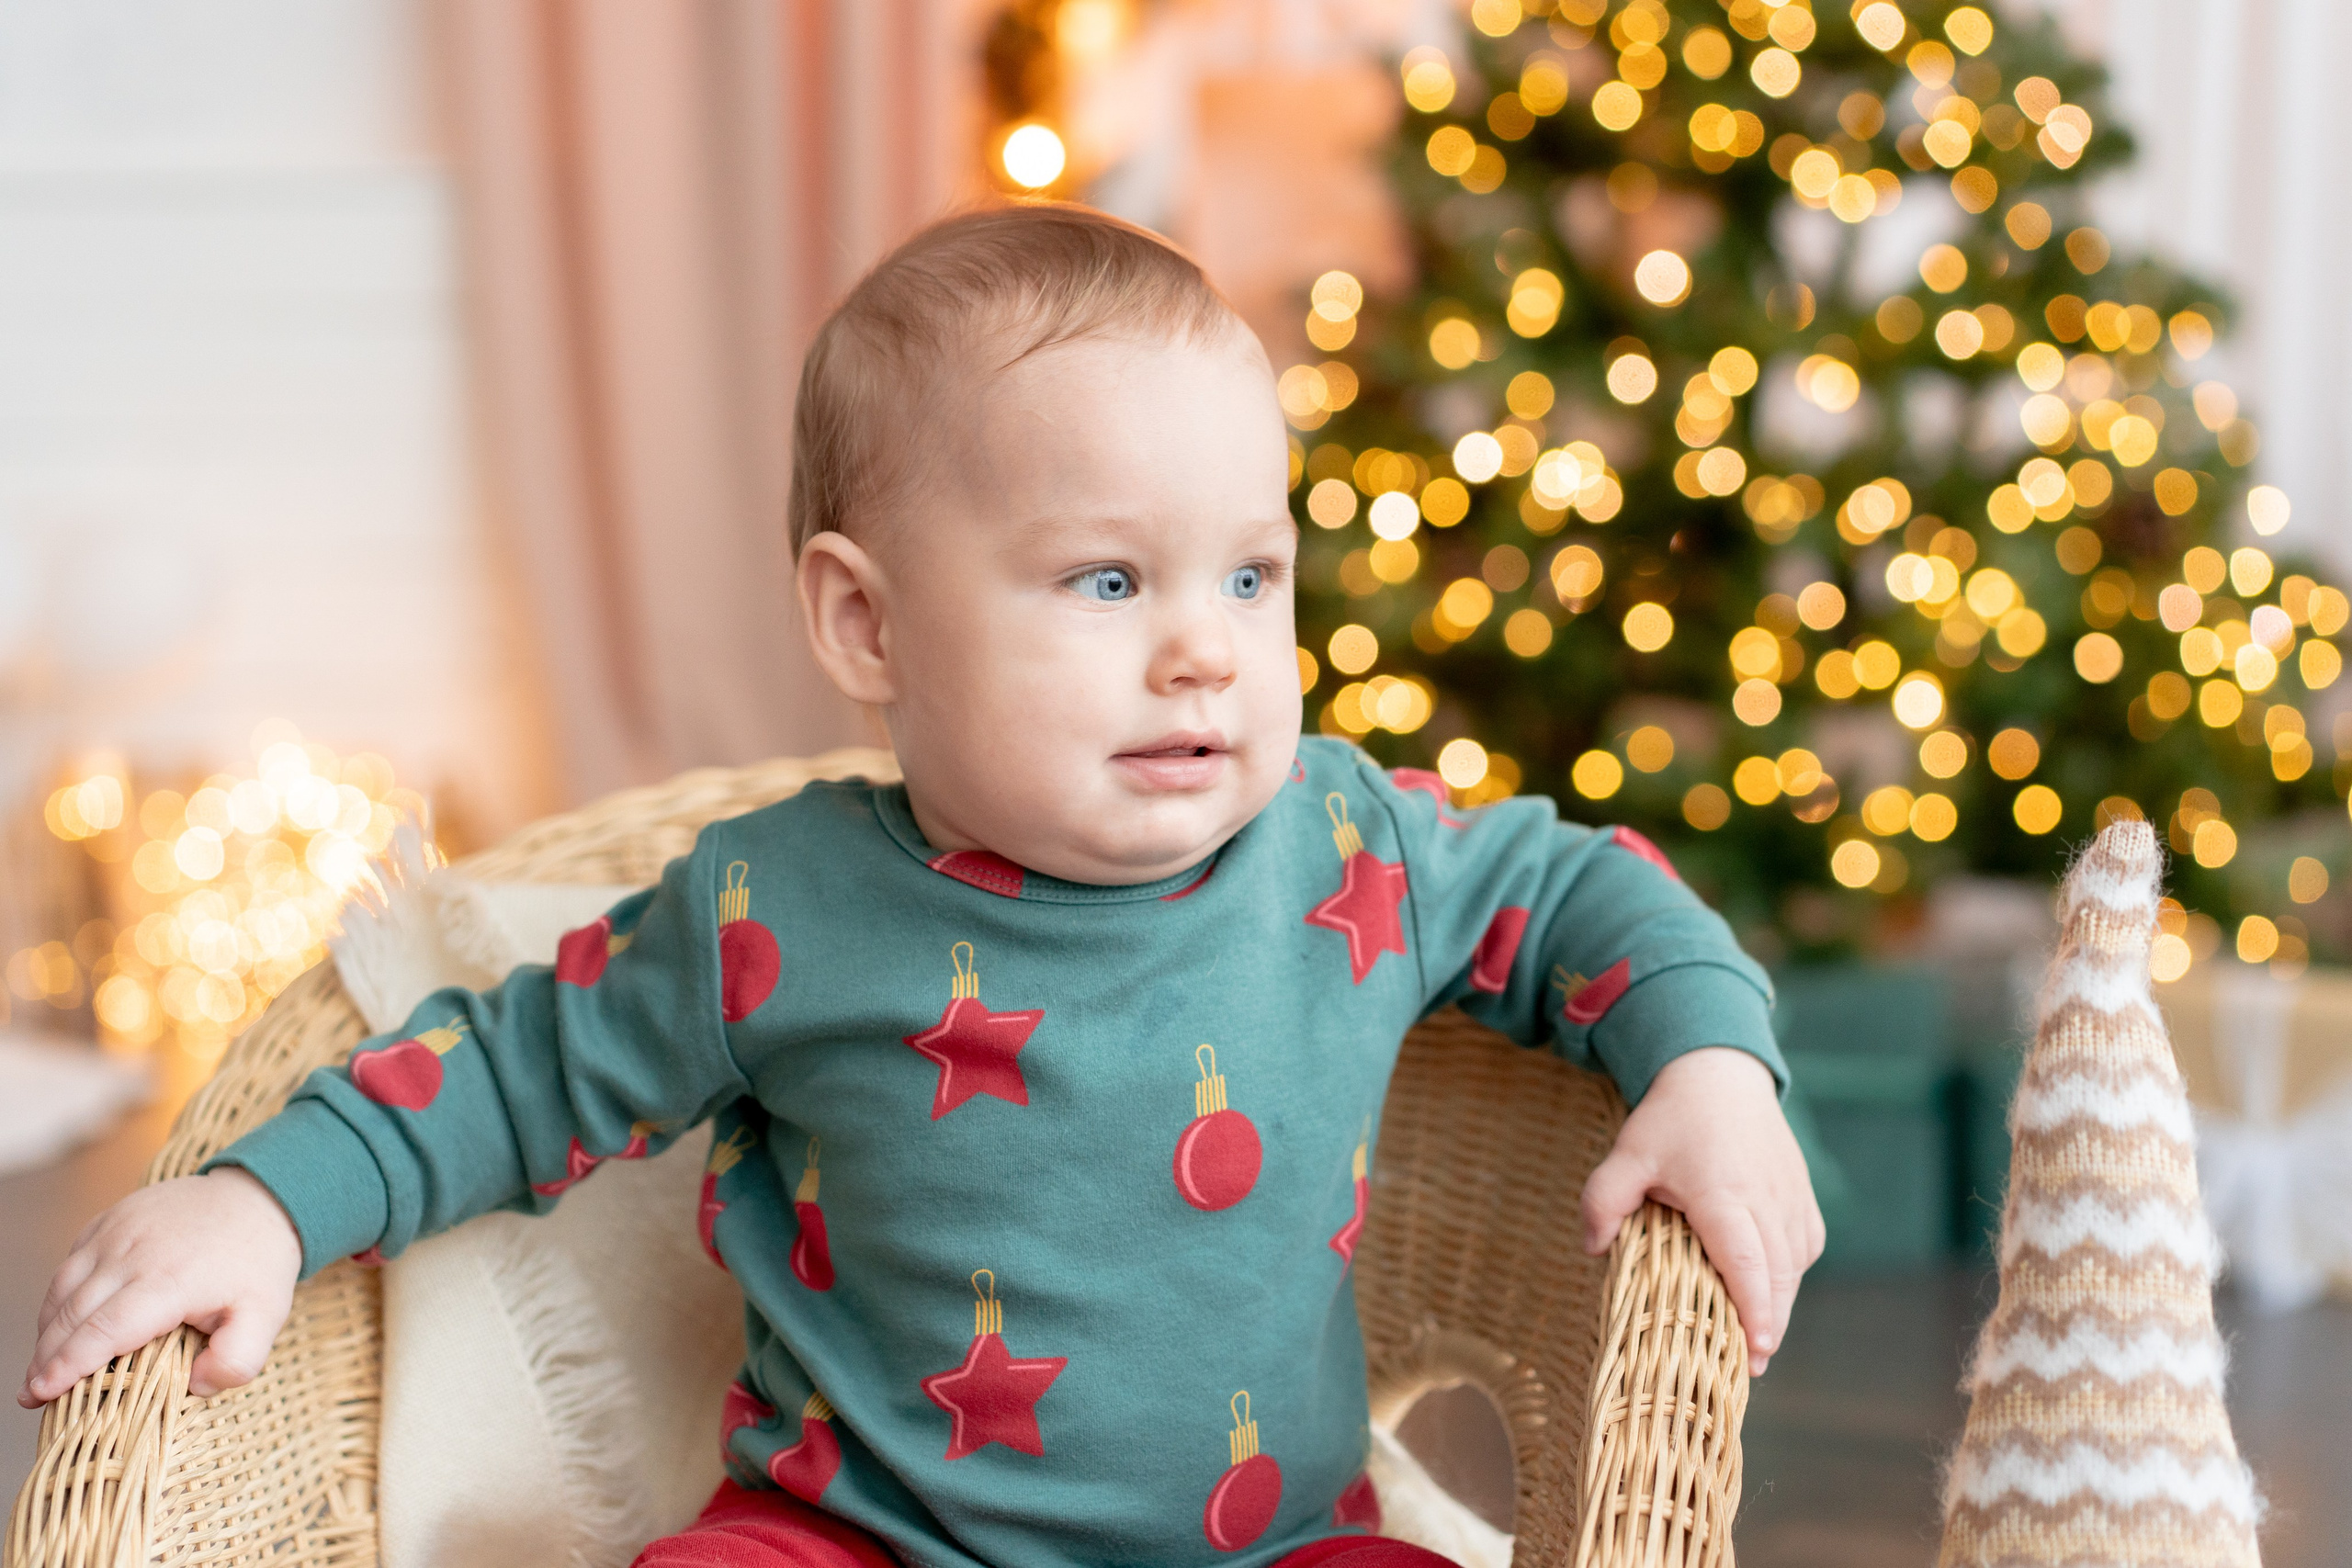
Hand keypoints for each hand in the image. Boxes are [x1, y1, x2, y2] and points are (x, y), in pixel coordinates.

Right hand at [19, 1167, 303, 1407]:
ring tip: (40, 1369)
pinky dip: (58, 1296)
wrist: (260, 1197)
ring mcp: (118, 1230)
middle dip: (47, 1358)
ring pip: (64, 1286)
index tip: (41, 1394)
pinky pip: (72, 1262)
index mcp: (170, 1280)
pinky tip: (58, 1324)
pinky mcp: (110, 1218)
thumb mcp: (267, 1316)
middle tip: (31, 1396)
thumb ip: (238, 1360)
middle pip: (75, 1312)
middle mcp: (135, 1252)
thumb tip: (194, 1386)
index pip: (105, 1329)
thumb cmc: (258, 1264)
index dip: (69, 1364)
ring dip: (47, 1329)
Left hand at [1578, 1047, 1822, 1375]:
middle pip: (1778, 1277)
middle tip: (1749, 1366)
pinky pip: (1805, 1248)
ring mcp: (1792, 1199)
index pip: (1747, 1264)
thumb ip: (1602, 1201)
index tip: (1757, 1353)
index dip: (1755, 1311)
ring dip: (1779, 1304)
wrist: (1720, 1075)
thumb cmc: (1671, 1119)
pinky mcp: (1804, 1197)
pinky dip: (1791, 1275)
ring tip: (1755, 1339)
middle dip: (1768, 1324)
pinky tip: (1769, 1290)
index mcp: (1724, 1195)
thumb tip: (1592, 1251)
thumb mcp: (1626, 1153)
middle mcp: (1767, 1200)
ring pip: (1795, 1268)